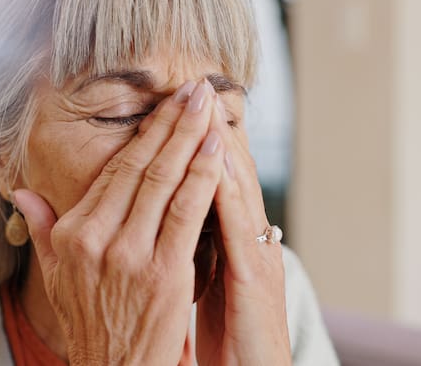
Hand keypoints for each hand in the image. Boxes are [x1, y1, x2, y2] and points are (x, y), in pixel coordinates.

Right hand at [15, 80, 224, 364]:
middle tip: (193, 87)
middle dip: (171, 122)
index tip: (164, 105)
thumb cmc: (91, 323)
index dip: (145, 135)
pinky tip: (217, 150)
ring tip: (209, 104)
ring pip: (165, 182)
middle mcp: (97, 238)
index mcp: (73, 234)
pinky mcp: (164, 273)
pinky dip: (203, 177)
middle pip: (141, 167)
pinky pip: (187, 213)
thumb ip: (42, 229)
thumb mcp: (56, 276)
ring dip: (191, 138)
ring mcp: (130, 255)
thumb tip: (21, 193)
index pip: (115, 172)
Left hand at [195, 93, 291, 364]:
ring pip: (239, 189)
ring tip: (203, 106)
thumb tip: (161, 213)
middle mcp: (247, 239)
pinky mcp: (259, 280)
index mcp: (230, 238)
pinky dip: (231, 190)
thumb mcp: (196, 282)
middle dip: (206, 129)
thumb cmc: (222, 334)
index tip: (170, 104)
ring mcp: (256, 256)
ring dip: (221, 146)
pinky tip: (218, 161)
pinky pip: (242, 228)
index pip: (208, 178)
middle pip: (226, 172)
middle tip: (191, 86)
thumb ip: (181, 243)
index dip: (190, 141)